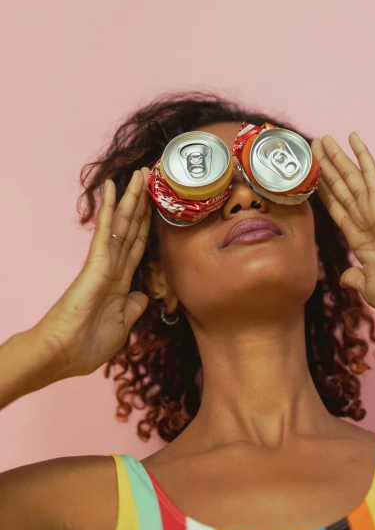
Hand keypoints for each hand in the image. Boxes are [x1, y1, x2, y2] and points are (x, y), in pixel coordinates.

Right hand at [34, 167, 152, 376]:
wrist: (63, 355)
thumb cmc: (86, 346)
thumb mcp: (121, 326)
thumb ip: (132, 307)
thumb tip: (142, 295)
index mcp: (121, 282)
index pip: (138, 245)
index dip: (147, 223)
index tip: (156, 202)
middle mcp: (114, 266)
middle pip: (132, 227)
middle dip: (142, 202)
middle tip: (150, 175)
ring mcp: (105, 262)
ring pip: (122, 223)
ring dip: (132, 198)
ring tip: (140, 174)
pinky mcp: (96, 263)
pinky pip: (105, 231)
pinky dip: (110, 209)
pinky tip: (112, 188)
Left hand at [311, 133, 374, 320]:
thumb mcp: (370, 288)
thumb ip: (356, 279)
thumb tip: (345, 277)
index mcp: (361, 241)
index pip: (337, 209)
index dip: (324, 192)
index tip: (312, 177)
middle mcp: (366, 221)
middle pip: (340, 189)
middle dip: (326, 169)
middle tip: (314, 147)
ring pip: (351, 178)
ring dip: (336, 158)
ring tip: (322, 139)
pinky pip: (371, 176)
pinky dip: (362, 156)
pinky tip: (353, 138)